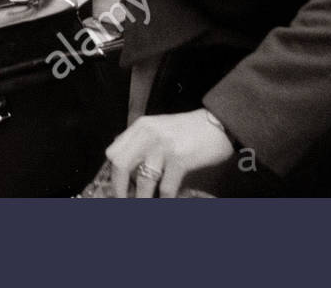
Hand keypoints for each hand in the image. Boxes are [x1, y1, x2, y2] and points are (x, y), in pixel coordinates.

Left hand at [105, 109, 234, 196]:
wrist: (218, 124)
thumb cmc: (188, 130)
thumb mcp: (159, 128)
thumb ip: (141, 141)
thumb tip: (121, 165)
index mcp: (140, 127)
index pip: (114, 151)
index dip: (112, 173)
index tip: (117, 188)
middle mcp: (147, 135)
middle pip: (120, 165)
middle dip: (119, 189)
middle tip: (124, 202)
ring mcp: (163, 147)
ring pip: (143, 181)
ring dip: (143, 200)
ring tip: (145, 207)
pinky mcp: (180, 159)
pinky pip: (166, 188)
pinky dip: (165, 201)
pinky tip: (166, 204)